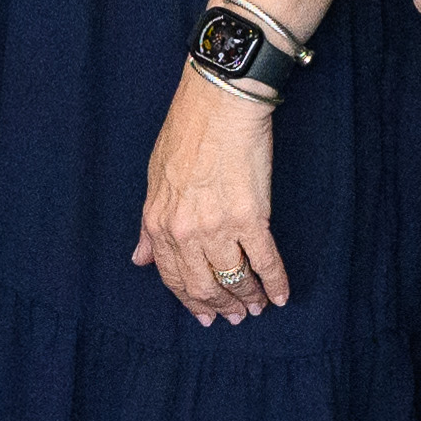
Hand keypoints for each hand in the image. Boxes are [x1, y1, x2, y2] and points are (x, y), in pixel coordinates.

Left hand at [143, 75, 292, 326]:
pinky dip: (275, 282)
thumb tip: (139, 259)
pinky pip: (264, 261)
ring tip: (259, 307)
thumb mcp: (155, 179)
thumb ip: (148, 225)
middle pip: (203, 286)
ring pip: (234, 279)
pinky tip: (281, 295)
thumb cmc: (186, 132)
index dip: (191, 301)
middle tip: (236, 317)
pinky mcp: (251, 217)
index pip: (173, 277)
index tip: (205, 315)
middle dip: (221, 307)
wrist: (219, 103)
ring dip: (249, 298)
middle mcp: (185, 232)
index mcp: (159, 222)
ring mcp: (218, 227)